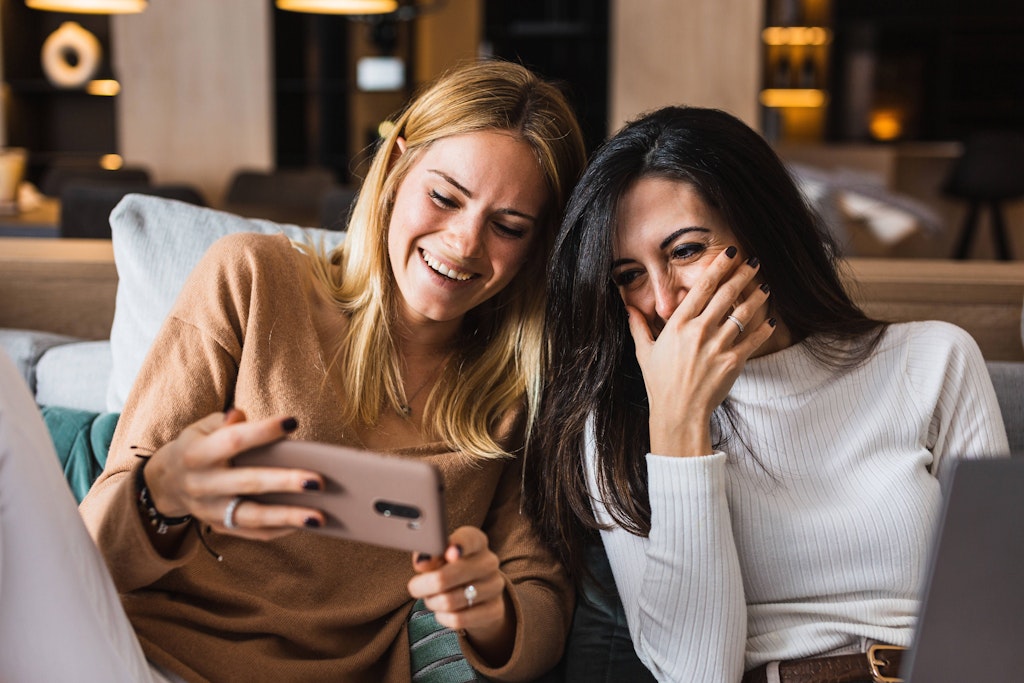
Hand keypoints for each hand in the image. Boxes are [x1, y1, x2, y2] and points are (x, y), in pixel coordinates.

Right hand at [142, 408, 325, 540]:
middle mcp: (202, 485)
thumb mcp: (202, 428)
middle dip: (285, 482)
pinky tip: (306, 524)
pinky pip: (254, 532)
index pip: (233, 441)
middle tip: (319, 481)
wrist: (167, 483)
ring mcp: (210, 510)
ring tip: (320, 516)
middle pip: (248, 483)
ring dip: (288, 517)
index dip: (262, 431)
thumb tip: (243, 416)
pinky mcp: (220, 527)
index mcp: (196, 454)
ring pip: (252, 516)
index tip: (293, 422)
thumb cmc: (198, 446)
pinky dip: (281, 530)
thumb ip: (225, 421)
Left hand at [407, 526, 513, 664]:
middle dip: (423, 585)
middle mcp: (489, 561)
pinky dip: (443, 617)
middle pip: (447, 577)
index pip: (469, 539)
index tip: (448, 553)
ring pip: (449, 601)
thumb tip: (422, 562)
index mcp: (476, 541)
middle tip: (415, 587)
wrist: (479, 594)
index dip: (457, 545)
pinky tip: (443, 612)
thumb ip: (429, 555)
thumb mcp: (439, 557)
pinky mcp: (495, 610)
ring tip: (431, 598)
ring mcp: (495, 586)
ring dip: (432, 602)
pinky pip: (458, 619)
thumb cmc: (451, 568)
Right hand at [626, 250, 774, 456]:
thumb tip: (628, 306)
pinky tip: (769, 320)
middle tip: (753, 263)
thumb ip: (638, 326)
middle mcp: (699, 331)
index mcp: (678, 325)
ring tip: (764, 287)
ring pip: (743, 313)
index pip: (702, 288)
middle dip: (743, 275)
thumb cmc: (659, 383)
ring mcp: (717, 346)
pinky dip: (764, 328)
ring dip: (757, 297)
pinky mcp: (733, 362)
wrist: (678, 413)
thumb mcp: (644, 352)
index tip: (730, 254)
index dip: (719, 267)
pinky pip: (753, 339)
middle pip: (727, 294)